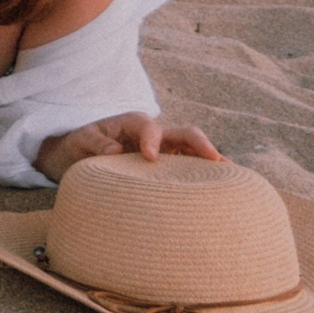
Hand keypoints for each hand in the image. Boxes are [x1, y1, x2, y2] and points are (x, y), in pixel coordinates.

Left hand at [37, 112, 223, 181]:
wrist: (82, 157)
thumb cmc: (82, 145)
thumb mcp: (81, 141)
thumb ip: (95, 143)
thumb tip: (115, 150)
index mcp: (134, 123)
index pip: (150, 127)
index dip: (152, 140)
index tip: (150, 158)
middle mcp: (156, 135)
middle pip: (185, 134)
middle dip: (200, 144)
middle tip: (214, 160)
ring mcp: (167, 152)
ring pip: (194, 152)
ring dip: (212, 162)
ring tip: (232, 177)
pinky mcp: (170, 168)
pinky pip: (191, 169)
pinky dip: (206, 176)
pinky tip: (225, 189)